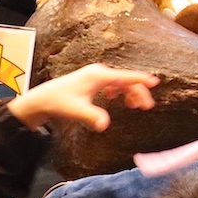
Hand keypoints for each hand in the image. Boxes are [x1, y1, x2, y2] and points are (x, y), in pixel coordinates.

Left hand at [8, 64, 158, 131]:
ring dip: (129, 92)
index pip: (126, 77)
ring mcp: (95, 75)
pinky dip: (119, 91)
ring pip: (120, 82)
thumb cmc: (59, 103)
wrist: (42, 99)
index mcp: (99, 76)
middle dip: (138, 92)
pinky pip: (112, 83)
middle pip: (126, 80)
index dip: (142, 80)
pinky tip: (117, 98)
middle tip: (146, 107)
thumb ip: (92, 117)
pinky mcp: (91, 81)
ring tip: (136, 106)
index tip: (156, 82)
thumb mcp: (76, 111)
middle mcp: (99, 72)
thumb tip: (105, 125)